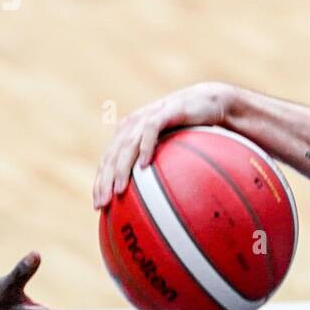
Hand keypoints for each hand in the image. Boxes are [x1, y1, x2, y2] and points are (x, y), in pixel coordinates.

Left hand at [92, 82, 235, 207]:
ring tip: (119, 190)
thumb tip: (156, 202)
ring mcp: (148, 117)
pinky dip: (145, 147)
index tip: (98, 207)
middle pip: (112, 156)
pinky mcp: (166, 111)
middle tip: (103, 204)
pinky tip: (144, 166)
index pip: (107, 161)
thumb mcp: (170, 149)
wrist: (211, 102)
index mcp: (128, 134)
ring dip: (121, 169)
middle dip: (104, 181)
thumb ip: (158, 168)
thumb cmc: (192, 129)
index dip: (100, 183)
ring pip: (127, 145)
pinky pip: (151, 130)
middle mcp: (132, 125)